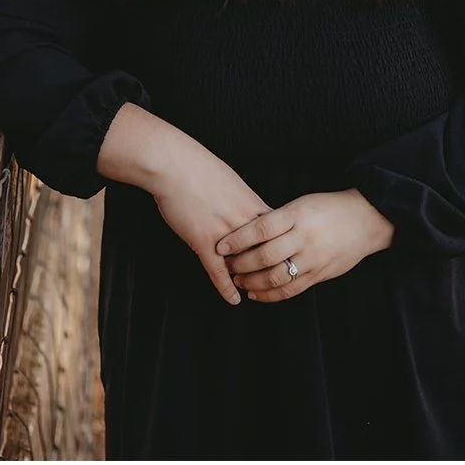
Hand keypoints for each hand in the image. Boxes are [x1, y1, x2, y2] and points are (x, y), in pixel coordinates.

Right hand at [150, 142, 270, 305]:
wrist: (176, 165)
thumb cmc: (202, 169)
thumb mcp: (233, 181)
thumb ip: (244, 199)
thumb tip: (252, 207)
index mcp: (252, 203)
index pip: (278, 232)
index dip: (283, 247)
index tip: (288, 257)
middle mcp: (243, 220)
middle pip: (266, 250)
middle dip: (272, 267)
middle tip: (277, 281)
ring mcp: (224, 232)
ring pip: (244, 263)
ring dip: (250, 278)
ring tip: (256, 292)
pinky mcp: (203, 241)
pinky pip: (218, 270)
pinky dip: (227, 287)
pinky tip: (233, 299)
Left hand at [217, 189, 394, 302]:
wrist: (366, 220)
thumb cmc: (330, 207)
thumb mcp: (303, 203)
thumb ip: (278, 218)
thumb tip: (246, 232)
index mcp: (298, 215)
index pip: (262, 228)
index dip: (238, 239)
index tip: (221, 245)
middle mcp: (304, 238)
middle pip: (265, 256)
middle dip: (240, 264)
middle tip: (226, 264)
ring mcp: (313, 259)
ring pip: (275, 278)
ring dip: (251, 282)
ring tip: (237, 280)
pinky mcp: (320, 275)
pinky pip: (290, 290)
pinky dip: (269, 296)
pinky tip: (255, 293)